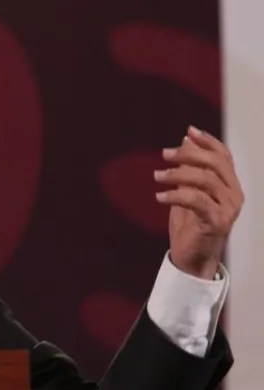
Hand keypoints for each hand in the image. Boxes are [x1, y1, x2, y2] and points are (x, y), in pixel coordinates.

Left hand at [155, 126, 244, 278]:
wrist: (193, 258)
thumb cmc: (191, 225)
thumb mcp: (187, 191)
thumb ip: (189, 168)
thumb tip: (186, 140)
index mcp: (229, 185)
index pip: (224, 156)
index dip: (208, 141)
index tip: (189, 131)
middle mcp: (234, 194)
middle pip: (216, 163)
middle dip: (189, 154)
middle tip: (165, 154)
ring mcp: (229, 208)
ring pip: (205, 180)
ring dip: (177, 174)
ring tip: (157, 176)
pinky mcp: (219, 221)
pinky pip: (196, 200)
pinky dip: (175, 195)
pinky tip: (159, 196)